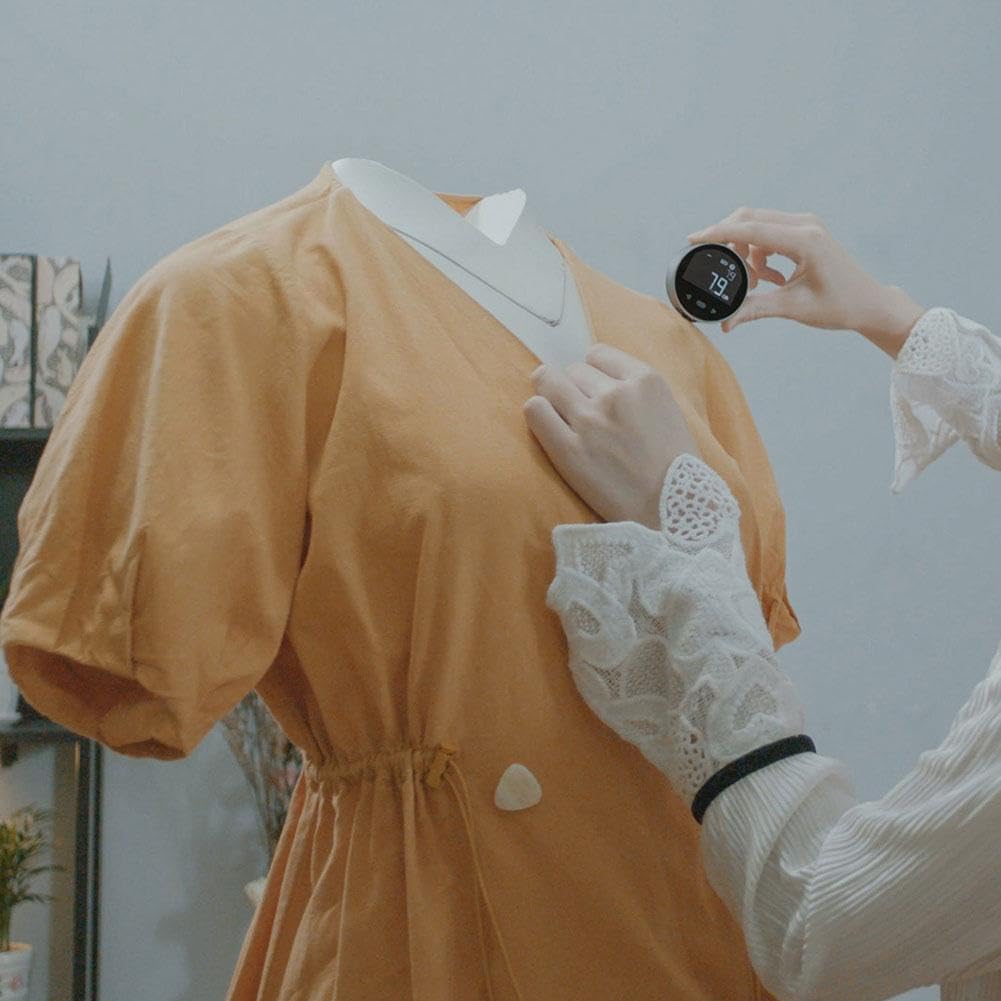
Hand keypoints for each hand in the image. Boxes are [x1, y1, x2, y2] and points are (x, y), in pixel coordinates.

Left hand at [523, 343, 699, 528]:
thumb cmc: (674, 467)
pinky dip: (537, 413)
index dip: (593, 372)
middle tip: (582, 413)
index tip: (594, 390)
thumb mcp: (668, 410)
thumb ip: (636, 390)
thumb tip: (596, 377)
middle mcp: (615, 394)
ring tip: (559, 415)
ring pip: (548, 382)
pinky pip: (535, 410)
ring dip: (551, 395)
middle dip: (575, 388)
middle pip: (573, 370)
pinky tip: (547, 425)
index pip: (597, 355)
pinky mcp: (568, 450)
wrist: (674, 512)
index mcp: (645, 380)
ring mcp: (590, 421)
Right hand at [688, 207, 925, 357]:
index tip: (693, 238)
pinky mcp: (805, 232)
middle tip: (717, 265)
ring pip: (757, 225)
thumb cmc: (840, 306)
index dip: (719, 233)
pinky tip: (769, 278)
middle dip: (728, 240)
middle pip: (750, 218)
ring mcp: (806, 225)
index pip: (752, 229)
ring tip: (757, 284)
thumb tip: (725, 323)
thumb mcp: (794, 308)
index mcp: (805, 241)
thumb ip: (756, 310)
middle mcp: (805, 225)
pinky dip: (759, 253)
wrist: (869, 303)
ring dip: (746, 252)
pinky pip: (769, 233)